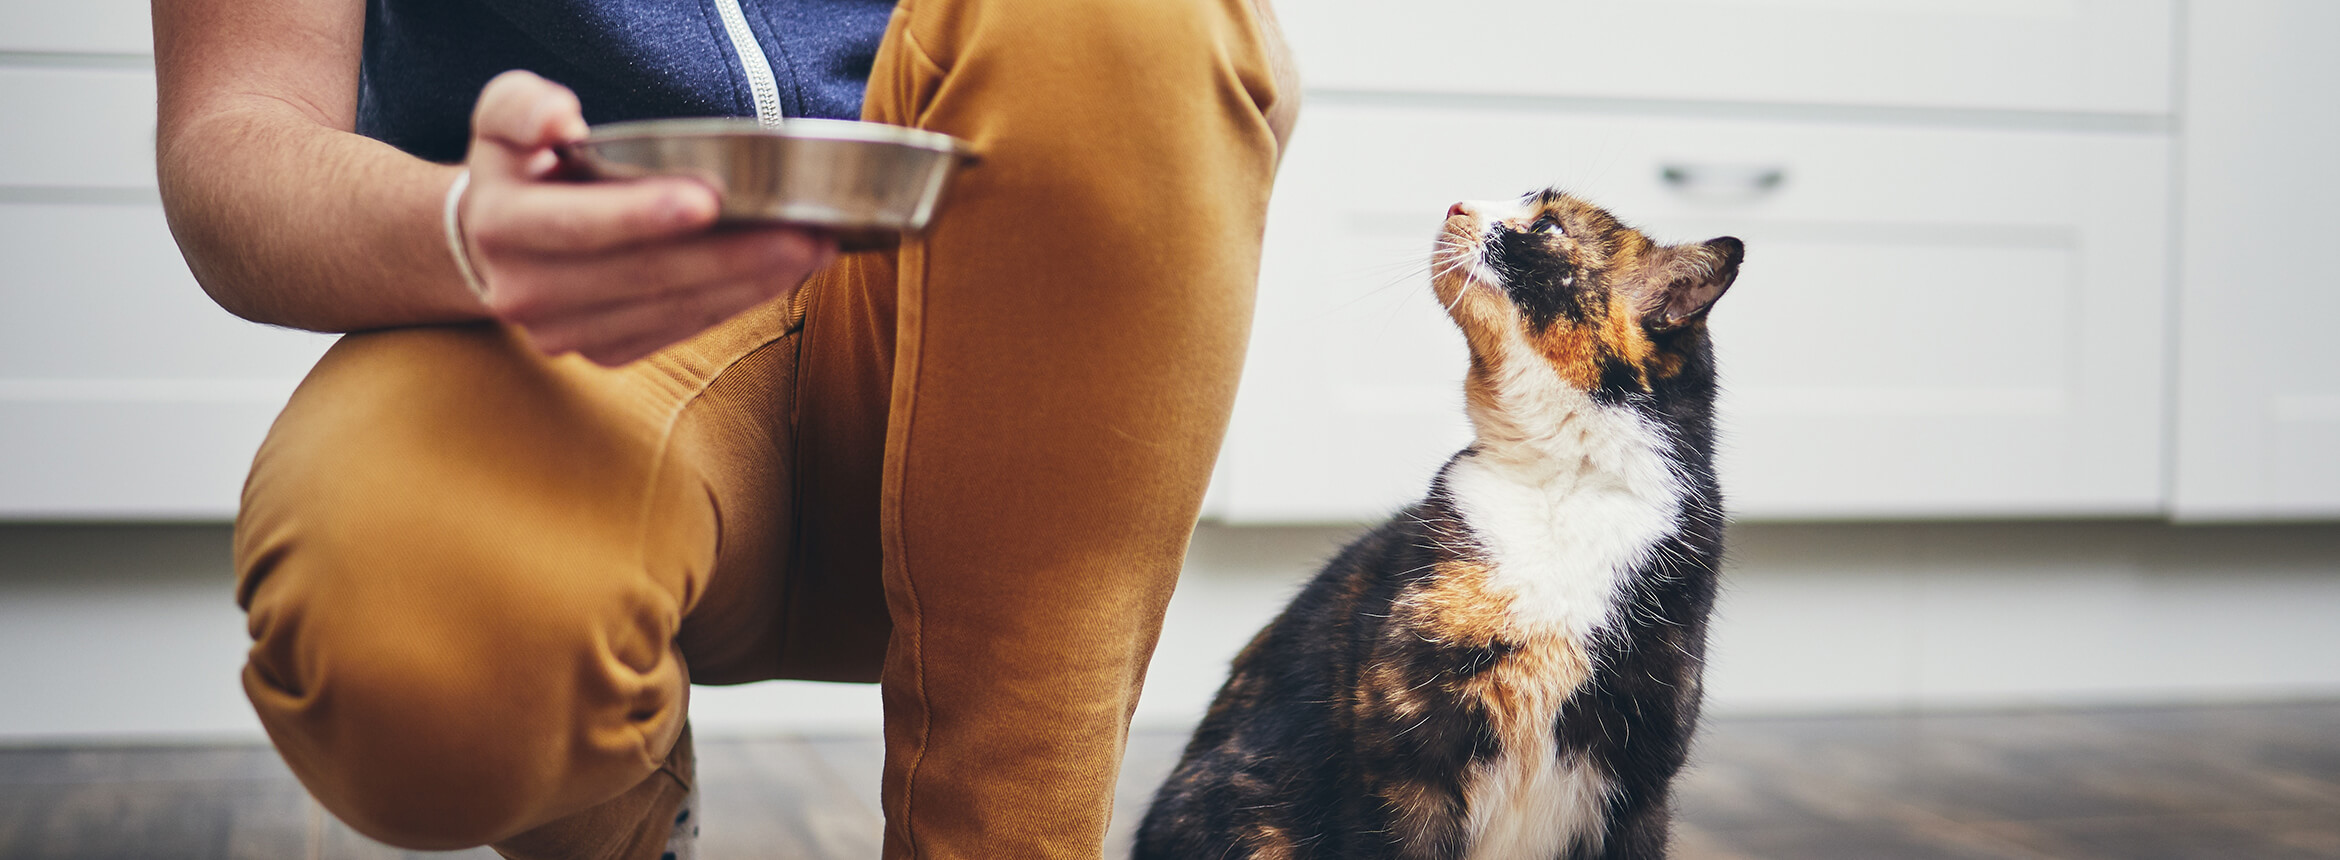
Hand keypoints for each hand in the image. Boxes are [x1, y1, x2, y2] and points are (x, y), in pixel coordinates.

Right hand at [458, 71, 836, 365]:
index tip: (711, 198)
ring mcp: (565, 333)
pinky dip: (736, 304)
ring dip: (751, 283)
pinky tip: (781, 276)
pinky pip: (681, 329)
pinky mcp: (603, 352)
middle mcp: (527, 292)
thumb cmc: (519, 165)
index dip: (642, 214)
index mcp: (501, 226)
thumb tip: (562, 120)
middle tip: (806, 233)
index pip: (578, 225)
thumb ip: (525, 108)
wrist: (491, 240)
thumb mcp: (503, 116)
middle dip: (732, 255)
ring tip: (815, 250)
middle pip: (644, 276)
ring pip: (673, 309)